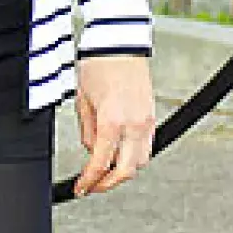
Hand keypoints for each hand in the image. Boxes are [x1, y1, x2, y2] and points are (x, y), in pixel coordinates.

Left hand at [73, 55, 155, 196]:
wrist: (119, 43)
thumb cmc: (99, 65)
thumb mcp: (82, 100)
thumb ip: (87, 131)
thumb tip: (91, 150)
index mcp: (112, 121)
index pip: (100, 163)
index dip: (89, 180)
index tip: (80, 188)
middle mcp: (134, 125)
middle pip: (125, 171)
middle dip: (107, 184)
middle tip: (92, 187)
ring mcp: (146, 122)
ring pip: (140, 162)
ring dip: (122, 171)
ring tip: (104, 171)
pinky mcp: (151, 117)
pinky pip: (146, 147)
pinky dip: (133, 157)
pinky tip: (119, 155)